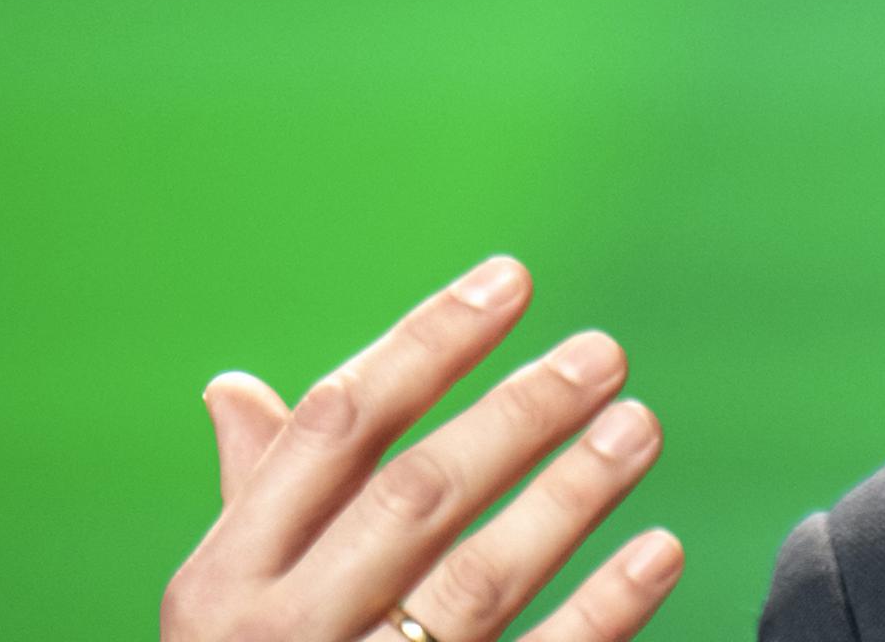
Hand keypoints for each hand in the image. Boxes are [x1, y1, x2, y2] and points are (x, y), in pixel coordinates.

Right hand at [162, 258, 680, 641]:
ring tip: (641, 426)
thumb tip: (234, 388)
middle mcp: (283, 636)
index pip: (334, 429)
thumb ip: (254, 502)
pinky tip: (661, 551)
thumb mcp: (224, 611)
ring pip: (479, 579)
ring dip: (570, 495)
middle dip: (516, 413)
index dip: (426, 343)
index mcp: (223, 582)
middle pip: (414, 494)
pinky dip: (602, 610)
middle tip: (604, 353)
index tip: (512, 279)